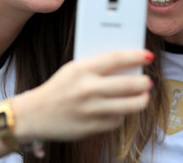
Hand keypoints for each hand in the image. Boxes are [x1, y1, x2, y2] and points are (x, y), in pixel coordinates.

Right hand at [12, 50, 153, 141]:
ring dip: (140, 101)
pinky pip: (116, 121)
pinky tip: (119, 111)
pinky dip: (121, 116)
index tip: (148, 56)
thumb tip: (127, 67)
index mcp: (81, 69)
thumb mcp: (73, 70)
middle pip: (128, 85)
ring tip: (143, 97)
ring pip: (128, 106)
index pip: (116, 59)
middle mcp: (87, 89)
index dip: (136, 56)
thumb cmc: (58, 88)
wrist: (34, 114)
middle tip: (148, 82)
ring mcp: (90, 110)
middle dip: (143, 83)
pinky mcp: (91, 127)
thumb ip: (97, 67)